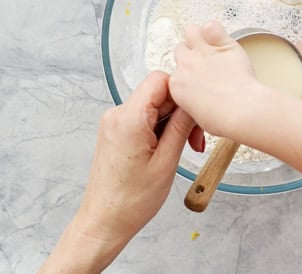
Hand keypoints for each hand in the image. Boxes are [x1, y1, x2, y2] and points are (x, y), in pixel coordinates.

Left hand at [39, 71, 203, 272]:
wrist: (104, 221)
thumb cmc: (131, 200)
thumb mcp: (167, 162)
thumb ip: (181, 126)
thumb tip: (194, 104)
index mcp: (129, 118)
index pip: (161, 81)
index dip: (184, 95)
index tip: (197, 116)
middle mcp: (117, 114)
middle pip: (158, 93)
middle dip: (181, 112)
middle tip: (195, 141)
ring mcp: (114, 122)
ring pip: (153, 106)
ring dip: (172, 122)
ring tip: (182, 148)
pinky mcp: (115, 131)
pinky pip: (143, 118)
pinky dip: (159, 129)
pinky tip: (167, 149)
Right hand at [169, 21, 264, 140]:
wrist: (240, 110)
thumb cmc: (223, 118)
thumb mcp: (198, 116)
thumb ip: (192, 101)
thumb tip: (198, 102)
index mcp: (177, 85)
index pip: (176, 71)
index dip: (189, 74)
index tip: (199, 78)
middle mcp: (186, 65)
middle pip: (180, 50)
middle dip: (191, 54)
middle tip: (207, 64)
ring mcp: (203, 52)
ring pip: (190, 31)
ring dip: (198, 36)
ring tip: (211, 45)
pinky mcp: (221, 44)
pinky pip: (211, 26)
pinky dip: (216, 30)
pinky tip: (222, 38)